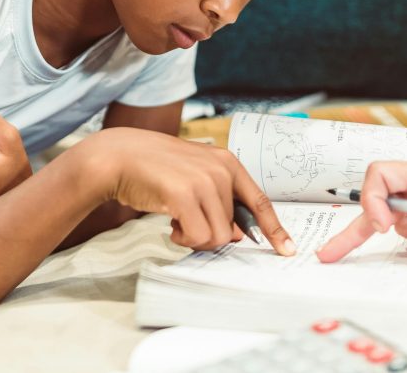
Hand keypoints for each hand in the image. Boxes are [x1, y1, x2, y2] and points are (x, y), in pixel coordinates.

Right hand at [82, 127, 296, 255]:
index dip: (275, 228)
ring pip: (219, 236)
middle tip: (186, 222)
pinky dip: (183, 239)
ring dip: (195, 238)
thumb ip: (218, 199)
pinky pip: (198, 237)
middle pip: (234, 229)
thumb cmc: (154, 169)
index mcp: (227, 162)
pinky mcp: (185, 194)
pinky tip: (170, 224)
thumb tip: (237, 234)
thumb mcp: (195, 176)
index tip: (287, 249)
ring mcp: (205, 181)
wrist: (119, 156)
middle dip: (210, 235)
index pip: (260, 201)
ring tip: (176, 220)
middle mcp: (221, 170)